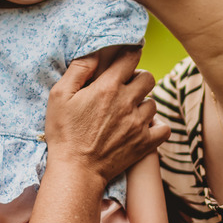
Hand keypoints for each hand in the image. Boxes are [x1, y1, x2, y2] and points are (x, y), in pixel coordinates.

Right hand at [45, 47, 169, 183]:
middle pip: (148, 77)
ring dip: (143, 103)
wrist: (76, 171)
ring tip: (129, 111)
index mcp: (107, 87)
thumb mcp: (59, 96)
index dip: (129, 54)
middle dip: (137, 78)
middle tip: (125, 88)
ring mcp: (139, 123)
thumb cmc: (64, 133)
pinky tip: (143, 127)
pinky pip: (163, 128)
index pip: (131, 57)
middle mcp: (127, 102)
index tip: (125, 58)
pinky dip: (156, 126)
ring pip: (153, 102)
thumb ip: (79, 69)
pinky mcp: (145, 143)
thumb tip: (95, 51)